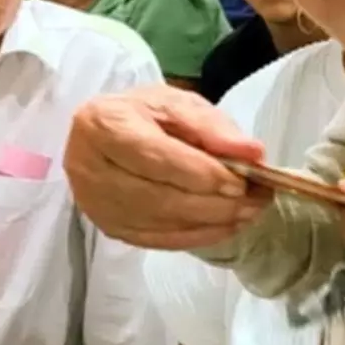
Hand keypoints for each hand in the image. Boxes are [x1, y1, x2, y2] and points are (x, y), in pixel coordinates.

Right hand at [64, 84, 268, 249]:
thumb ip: (213, 126)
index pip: (153, 156)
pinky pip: (157, 241)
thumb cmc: (145, 114)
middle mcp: (89, 167)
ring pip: (159, 223)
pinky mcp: (109, 228)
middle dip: (212, 203)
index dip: (198, 173)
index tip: (240, 181)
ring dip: (210, 223)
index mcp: (103, 123)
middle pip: (156, 197)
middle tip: (255, 200)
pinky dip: (196, 237)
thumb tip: (252, 153)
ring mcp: (96, 204)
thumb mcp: (177, 104)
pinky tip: (226, 227)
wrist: (110, 135)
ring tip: (248, 212)